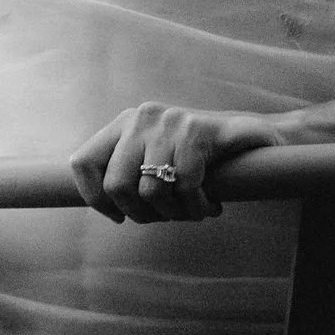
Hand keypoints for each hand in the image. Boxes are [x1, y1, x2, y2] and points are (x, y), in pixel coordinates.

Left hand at [68, 102, 279, 221]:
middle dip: (143, 214)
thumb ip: (127, 171)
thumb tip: (97, 201)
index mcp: (125, 125)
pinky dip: (197, 207)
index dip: (95, 198)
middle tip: (166, 217)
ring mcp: (169, 122)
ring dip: (174, 213)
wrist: (251, 138)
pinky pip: (184, 186)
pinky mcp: (195, 131)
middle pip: (117, 186)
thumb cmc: (199, 156)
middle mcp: (141, 118)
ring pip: (151, 191)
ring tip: (191, 212)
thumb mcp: (158, 156)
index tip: (118, 217)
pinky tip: (210, 206)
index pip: (84, 162)